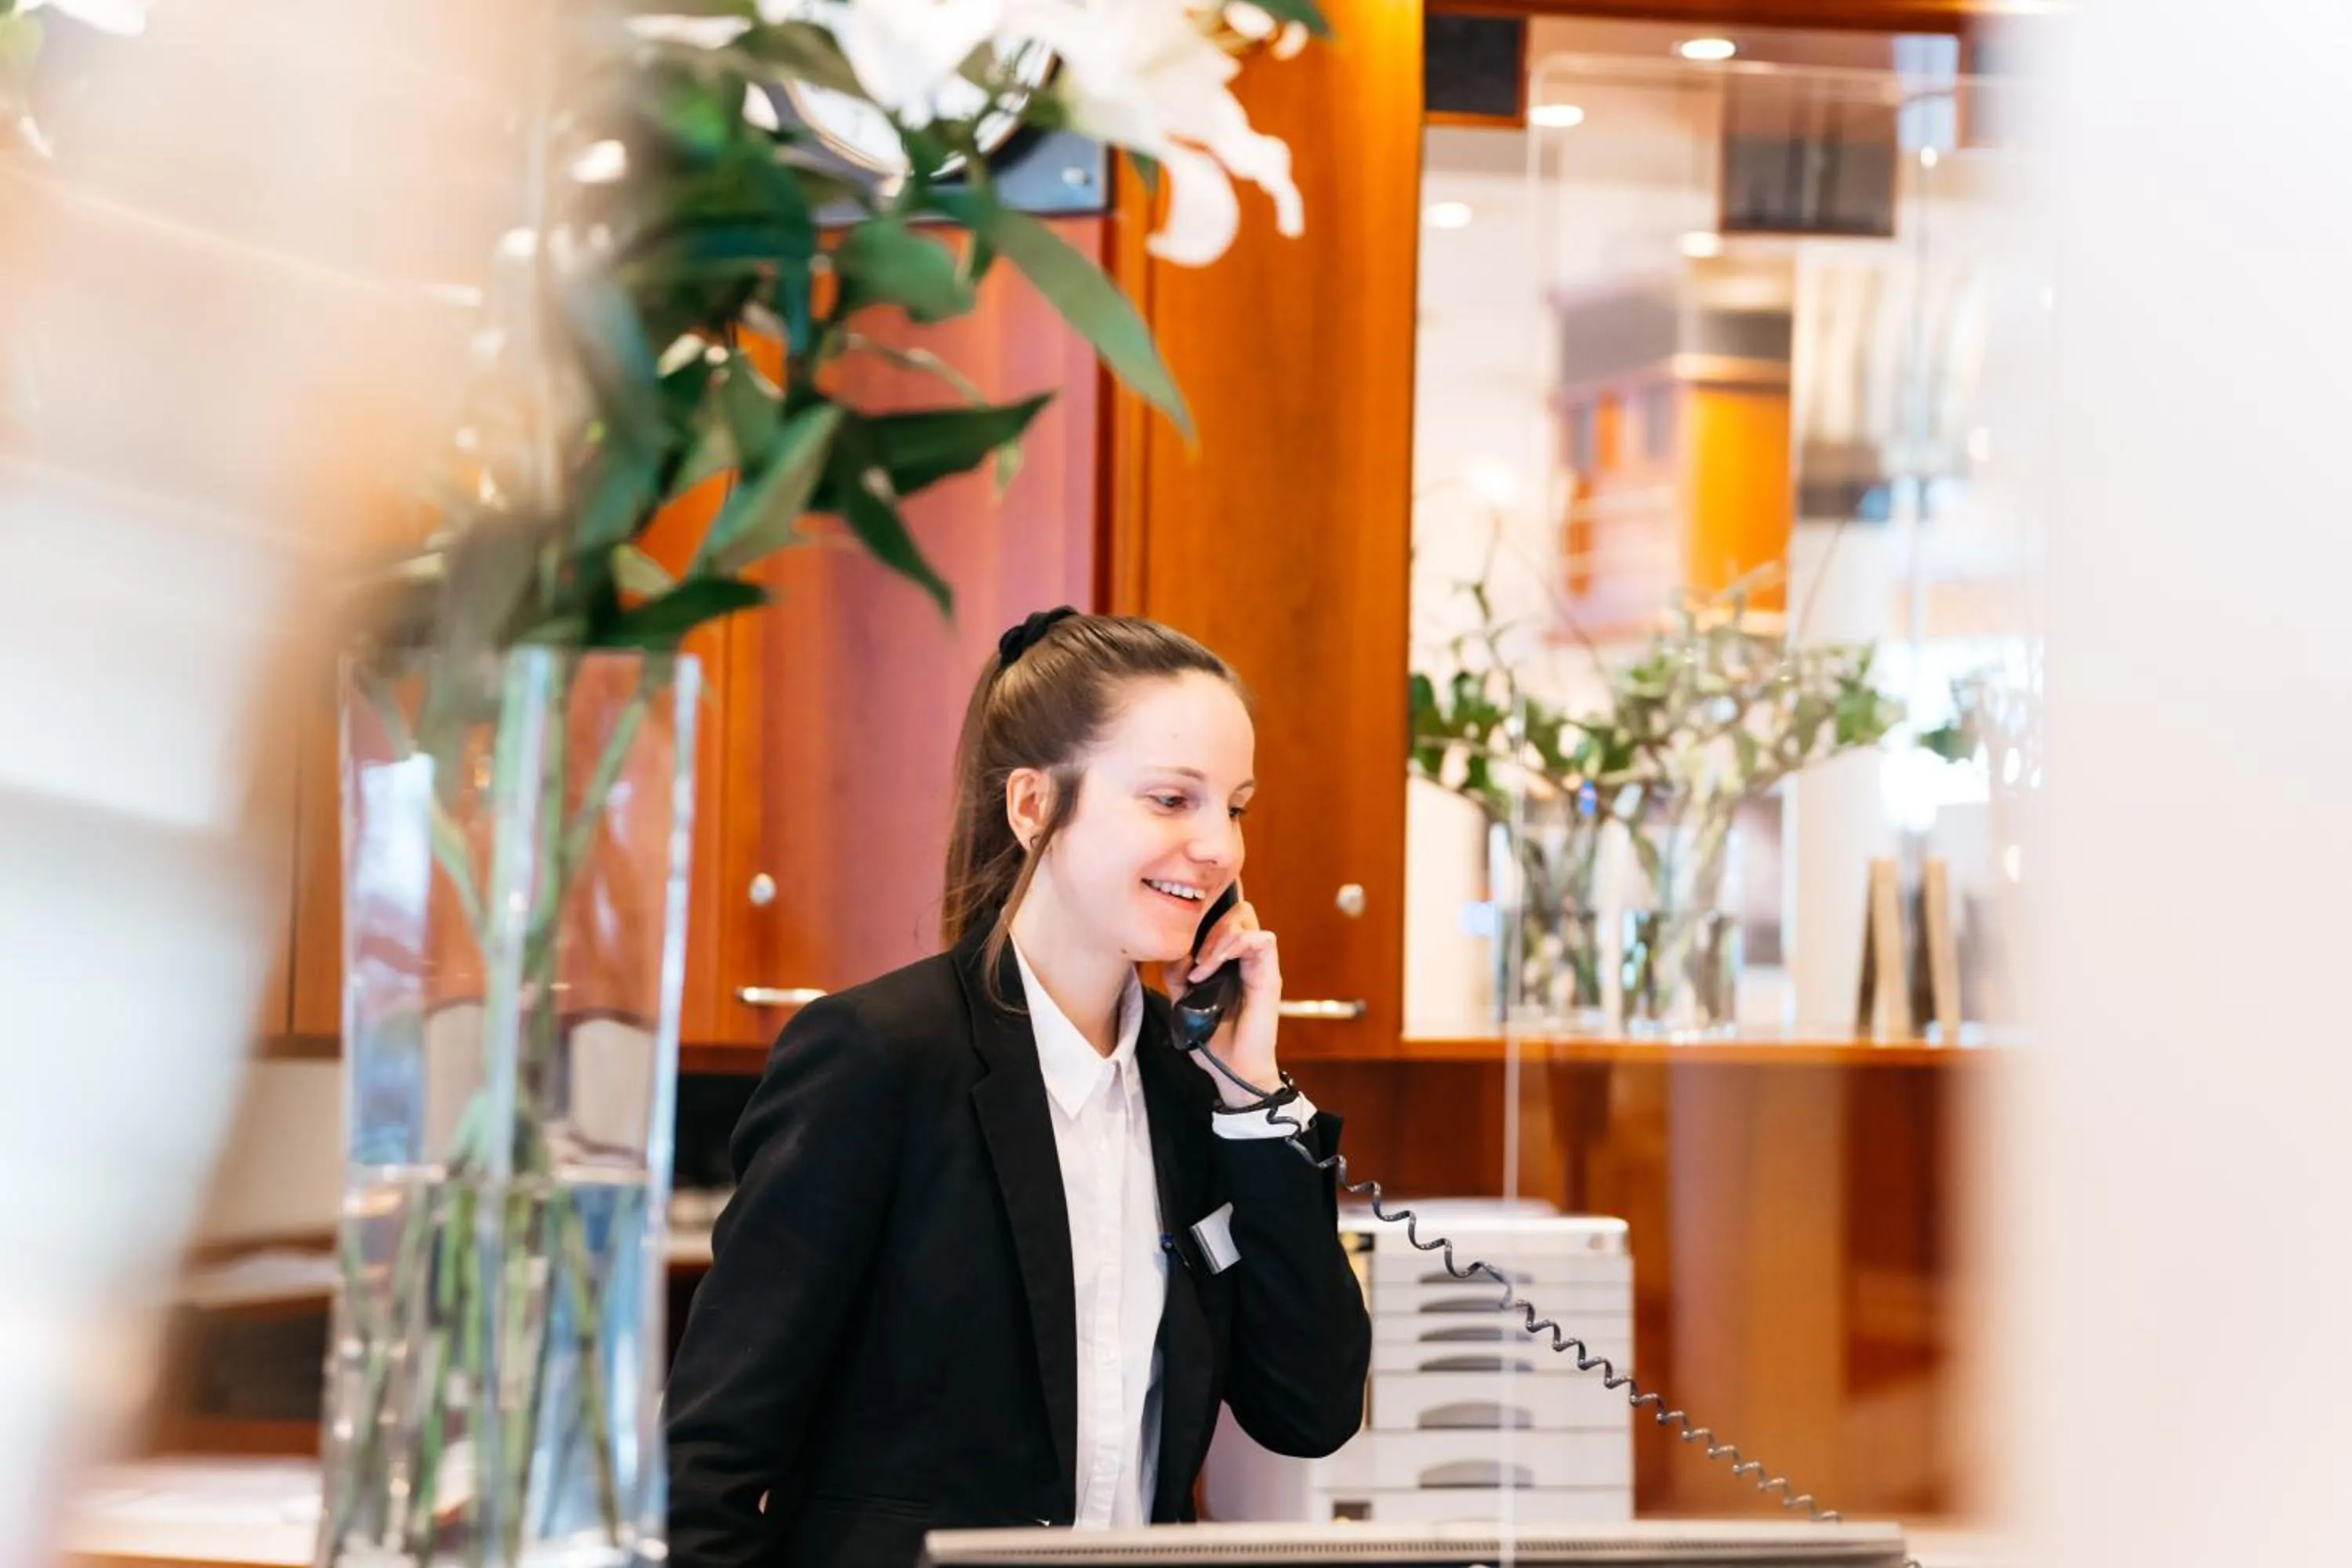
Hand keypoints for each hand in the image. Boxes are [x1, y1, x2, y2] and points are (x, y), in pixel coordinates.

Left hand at [1160, 894, 1281, 1097]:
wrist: (1235, 1070)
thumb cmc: (1214, 1039)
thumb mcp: (1184, 1001)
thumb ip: (1177, 974)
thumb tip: (1173, 953)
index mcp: (1230, 960)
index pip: (1224, 916)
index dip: (1205, 917)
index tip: (1183, 941)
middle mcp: (1247, 958)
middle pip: (1237, 909)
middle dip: (1210, 924)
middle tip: (1195, 958)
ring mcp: (1260, 965)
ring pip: (1246, 918)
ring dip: (1217, 937)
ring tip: (1201, 967)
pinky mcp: (1270, 976)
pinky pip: (1261, 940)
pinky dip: (1233, 946)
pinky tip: (1212, 969)